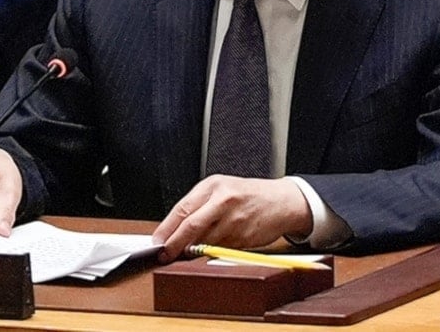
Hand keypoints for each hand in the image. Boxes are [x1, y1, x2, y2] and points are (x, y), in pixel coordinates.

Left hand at [151, 175, 311, 262]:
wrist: (282, 201)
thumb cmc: (248, 195)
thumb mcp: (222, 190)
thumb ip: (199, 206)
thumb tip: (174, 229)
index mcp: (213, 186)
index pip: (183, 209)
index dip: (167, 228)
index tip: (157, 241)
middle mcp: (223, 200)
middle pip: (191, 226)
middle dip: (174, 243)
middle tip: (164, 254)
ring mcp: (234, 219)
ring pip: (204, 240)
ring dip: (191, 251)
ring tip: (184, 254)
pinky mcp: (244, 237)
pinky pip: (220, 249)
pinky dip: (210, 253)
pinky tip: (208, 251)